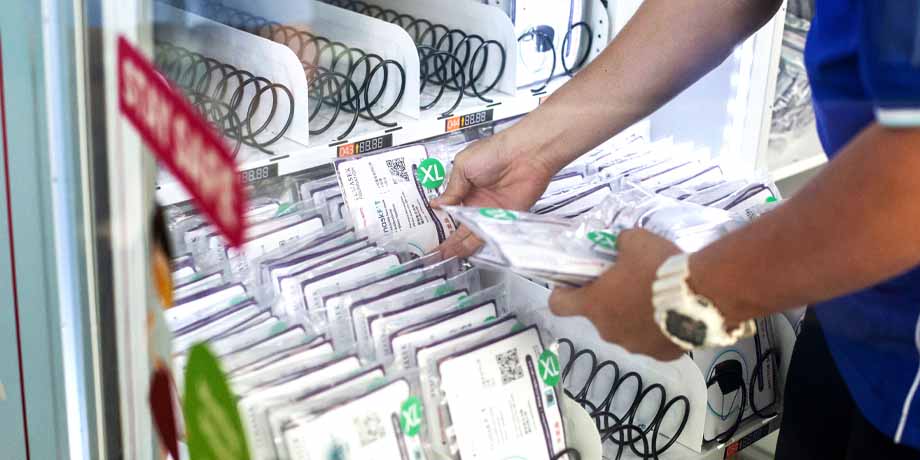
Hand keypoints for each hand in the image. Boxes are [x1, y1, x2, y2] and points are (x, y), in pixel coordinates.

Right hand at [431, 131, 555, 257]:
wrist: (526, 154)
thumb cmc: (497, 151)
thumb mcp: (463, 166)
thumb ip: (451, 189)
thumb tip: (436, 204)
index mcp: (465, 185)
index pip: (448, 207)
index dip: (437, 218)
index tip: (426, 229)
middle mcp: (476, 200)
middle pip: (458, 223)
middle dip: (445, 237)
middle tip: (432, 248)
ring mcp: (489, 210)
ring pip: (470, 233)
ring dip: (457, 245)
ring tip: (443, 255)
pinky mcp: (503, 218)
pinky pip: (487, 234)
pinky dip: (475, 245)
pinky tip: (463, 251)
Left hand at [548, 229, 684, 360]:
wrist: (701, 294)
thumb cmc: (658, 266)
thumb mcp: (635, 240)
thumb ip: (620, 244)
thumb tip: (621, 245)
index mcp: (594, 304)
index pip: (559, 305)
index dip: (562, 294)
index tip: (572, 285)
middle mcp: (608, 330)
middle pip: (599, 316)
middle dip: (610, 301)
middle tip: (631, 283)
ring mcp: (634, 347)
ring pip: (626, 330)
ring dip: (635, 317)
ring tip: (658, 299)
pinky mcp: (661, 355)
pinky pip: (653, 341)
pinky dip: (658, 331)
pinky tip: (674, 314)